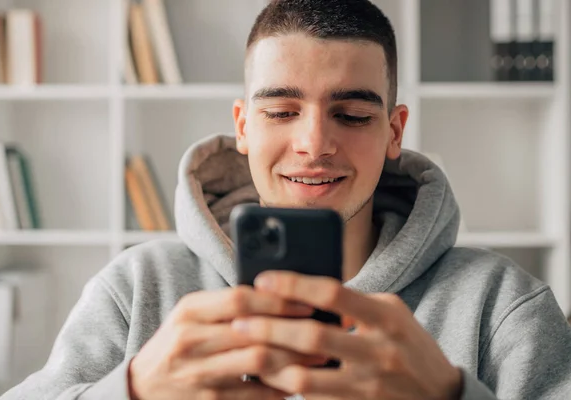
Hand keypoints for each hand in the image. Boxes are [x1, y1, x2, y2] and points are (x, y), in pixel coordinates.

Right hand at [128, 285, 325, 399]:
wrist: (142, 388)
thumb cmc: (176, 344)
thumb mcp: (191, 315)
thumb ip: (225, 305)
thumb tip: (278, 293)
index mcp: (189, 311)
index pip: (239, 298)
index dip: (276, 299)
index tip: (305, 301)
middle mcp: (191, 340)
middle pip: (253, 331)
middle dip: (293, 330)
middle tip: (322, 328)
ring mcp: (199, 374)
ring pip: (258, 362)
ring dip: (294, 359)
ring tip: (319, 355)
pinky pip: (255, 395)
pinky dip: (280, 388)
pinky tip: (298, 381)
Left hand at [230, 271, 462, 399]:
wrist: (440, 399)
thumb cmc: (409, 345)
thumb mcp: (391, 312)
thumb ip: (353, 302)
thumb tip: (303, 292)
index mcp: (386, 317)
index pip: (333, 293)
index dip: (294, 284)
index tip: (264, 279)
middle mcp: (378, 352)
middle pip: (312, 337)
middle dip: (269, 327)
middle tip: (239, 321)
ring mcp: (368, 386)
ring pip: (305, 378)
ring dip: (270, 364)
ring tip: (245, 350)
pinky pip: (313, 399)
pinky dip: (286, 386)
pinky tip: (267, 375)